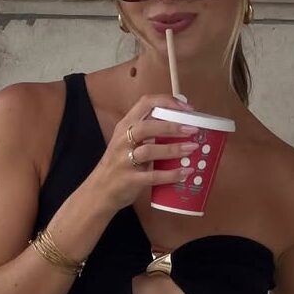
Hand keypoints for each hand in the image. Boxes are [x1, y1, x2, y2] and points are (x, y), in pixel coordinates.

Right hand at [87, 93, 200, 212]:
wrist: (100, 191)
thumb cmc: (120, 164)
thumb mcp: (129, 142)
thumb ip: (149, 132)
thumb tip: (181, 125)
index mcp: (125, 126)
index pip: (145, 104)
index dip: (167, 102)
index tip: (187, 108)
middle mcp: (123, 140)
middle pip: (147, 126)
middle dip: (172, 126)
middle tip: (193, 129)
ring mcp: (124, 160)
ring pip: (149, 150)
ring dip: (173, 149)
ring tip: (192, 148)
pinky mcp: (129, 180)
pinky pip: (152, 176)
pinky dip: (171, 174)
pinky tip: (185, 172)